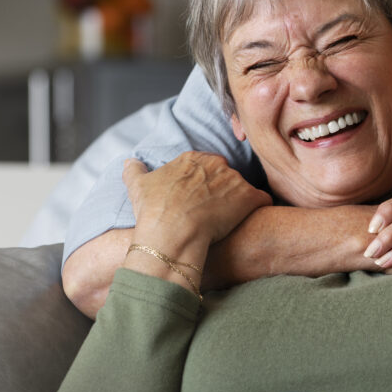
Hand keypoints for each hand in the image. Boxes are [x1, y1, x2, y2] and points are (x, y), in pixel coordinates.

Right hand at [123, 152, 271, 248]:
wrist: (172, 233)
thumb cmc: (153, 211)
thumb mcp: (137, 186)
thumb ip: (134, 170)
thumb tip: (130, 162)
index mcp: (192, 158)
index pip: (203, 166)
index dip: (201, 185)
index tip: (197, 200)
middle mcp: (216, 163)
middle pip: (224, 176)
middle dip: (221, 191)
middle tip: (213, 211)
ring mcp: (235, 180)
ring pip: (242, 188)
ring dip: (238, 201)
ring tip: (229, 220)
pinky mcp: (250, 198)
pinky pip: (262, 200)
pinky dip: (258, 208)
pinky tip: (251, 220)